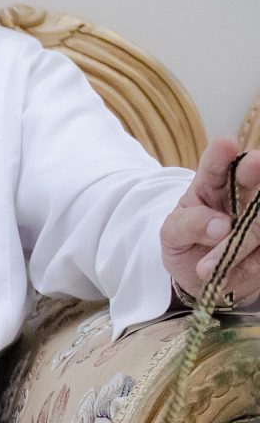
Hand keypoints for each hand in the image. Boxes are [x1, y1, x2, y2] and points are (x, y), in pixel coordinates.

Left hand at [161, 139, 259, 305]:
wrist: (204, 278)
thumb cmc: (186, 245)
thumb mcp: (171, 235)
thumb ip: (188, 225)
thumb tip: (221, 226)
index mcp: (209, 187)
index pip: (215, 166)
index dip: (221, 155)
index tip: (226, 144)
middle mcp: (240, 198)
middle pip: (251, 180)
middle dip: (255, 170)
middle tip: (254, 163)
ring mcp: (258, 220)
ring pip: (258, 222)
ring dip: (236, 244)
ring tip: (204, 269)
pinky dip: (246, 266)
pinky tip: (228, 275)